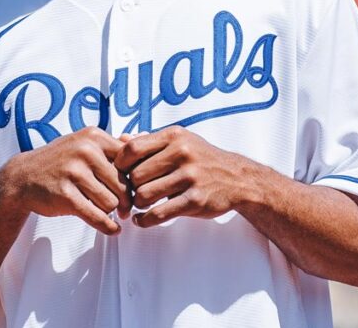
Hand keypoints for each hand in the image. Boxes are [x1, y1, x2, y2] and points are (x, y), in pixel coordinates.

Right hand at [2, 127, 132, 234]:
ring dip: (111, 212)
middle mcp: (84, 151)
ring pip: (111, 202)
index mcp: (93, 136)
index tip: (131, 189)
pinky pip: (97, 216)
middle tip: (124, 209)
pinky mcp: (65, 195)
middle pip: (123, 185)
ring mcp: (73, 172)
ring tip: (105, 210)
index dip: (133, 179)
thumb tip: (145, 135)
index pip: (129, 161)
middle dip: (125, 201)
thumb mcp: (85, 144)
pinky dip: (108, 227)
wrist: (23, 177)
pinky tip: (113, 230)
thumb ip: (114, 143)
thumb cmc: (61, 161)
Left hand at [114, 126, 259, 227]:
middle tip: (130, 193)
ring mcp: (190, 177)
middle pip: (136, 174)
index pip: (133, 149)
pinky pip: (158, 214)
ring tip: (140, 204)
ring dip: (137, 203)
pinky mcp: (195, 200)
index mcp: (174, 137)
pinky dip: (144, 220)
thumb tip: (121, 139)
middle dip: (129, 187)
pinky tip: (141, 219)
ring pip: (144, 195)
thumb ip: (150, 140)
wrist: (238, 179)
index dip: (120, 163)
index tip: (120, 172)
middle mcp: (182, 154)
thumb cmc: (201, 158)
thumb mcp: (180, 141)